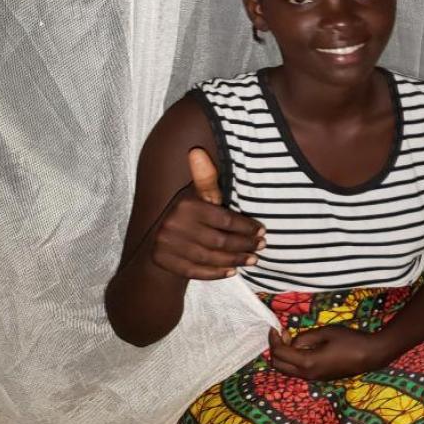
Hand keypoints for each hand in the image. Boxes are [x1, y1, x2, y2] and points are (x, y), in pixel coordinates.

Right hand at [150, 148, 264, 280]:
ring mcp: (166, 245)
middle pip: (219, 240)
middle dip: (244, 245)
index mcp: (186, 205)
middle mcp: (173, 224)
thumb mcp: (198, 195)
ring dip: (235, 260)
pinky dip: (216, 273)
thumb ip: (206, 178)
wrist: (160, 239)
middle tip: (261, 247)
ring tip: (252, 259)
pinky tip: (232, 271)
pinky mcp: (164, 262)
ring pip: (210, 257)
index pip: (225, 219)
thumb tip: (196, 151)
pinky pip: (196, 271)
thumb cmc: (190, 214)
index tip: (262, 231)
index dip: (247, 227)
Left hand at [266, 325, 390, 380]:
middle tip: (283, 334)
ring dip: (284, 356)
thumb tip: (293, 342)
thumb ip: (305, 337)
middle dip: (275, 349)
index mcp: (307, 362)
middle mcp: (307, 374)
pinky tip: (303, 348)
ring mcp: (313, 378)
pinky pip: (298, 371)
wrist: (370, 355)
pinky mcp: (319, 377)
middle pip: (278, 366)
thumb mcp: (325, 332)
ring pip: (287, 370)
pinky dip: (294, 360)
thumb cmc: (350, 340)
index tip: (276, 327)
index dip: (274, 340)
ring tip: (292, 339)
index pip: (279, 354)